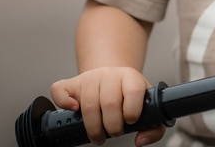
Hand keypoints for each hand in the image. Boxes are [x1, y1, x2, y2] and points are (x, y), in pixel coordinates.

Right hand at [50, 67, 165, 145]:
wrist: (113, 78)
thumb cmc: (130, 97)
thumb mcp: (148, 107)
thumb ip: (154, 127)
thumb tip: (141, 140)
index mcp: (131, 77)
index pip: (133, 90)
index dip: (132, 110)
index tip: (130, 121)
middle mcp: (110, 74)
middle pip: (109, 102)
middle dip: (112, 126)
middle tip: (114, 132)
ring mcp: (89, 78)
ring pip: (88, 104)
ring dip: (93, 127)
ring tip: (99, 135)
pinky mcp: (72, 83)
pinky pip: (60, 90)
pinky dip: (64, 102)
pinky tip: (74, 110)